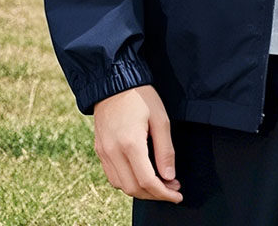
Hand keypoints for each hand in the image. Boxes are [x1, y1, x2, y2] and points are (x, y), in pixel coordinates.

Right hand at [93, 84, 183, 202]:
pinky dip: (127, 181)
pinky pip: (112, 176)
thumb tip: (169, 177)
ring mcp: (104, 152)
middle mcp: (113, 152)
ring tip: (159, 182)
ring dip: (141, 190)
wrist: (114, 81)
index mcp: (130, 144)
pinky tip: (141, 173)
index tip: (178, 195)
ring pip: (121, 185)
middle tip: (172, 188)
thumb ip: (165, 150)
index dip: (164, 193)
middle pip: (133, 188)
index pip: (147, 181)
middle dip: (155, 194)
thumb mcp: (160, 119)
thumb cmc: (141, 96)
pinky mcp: (100, 149)